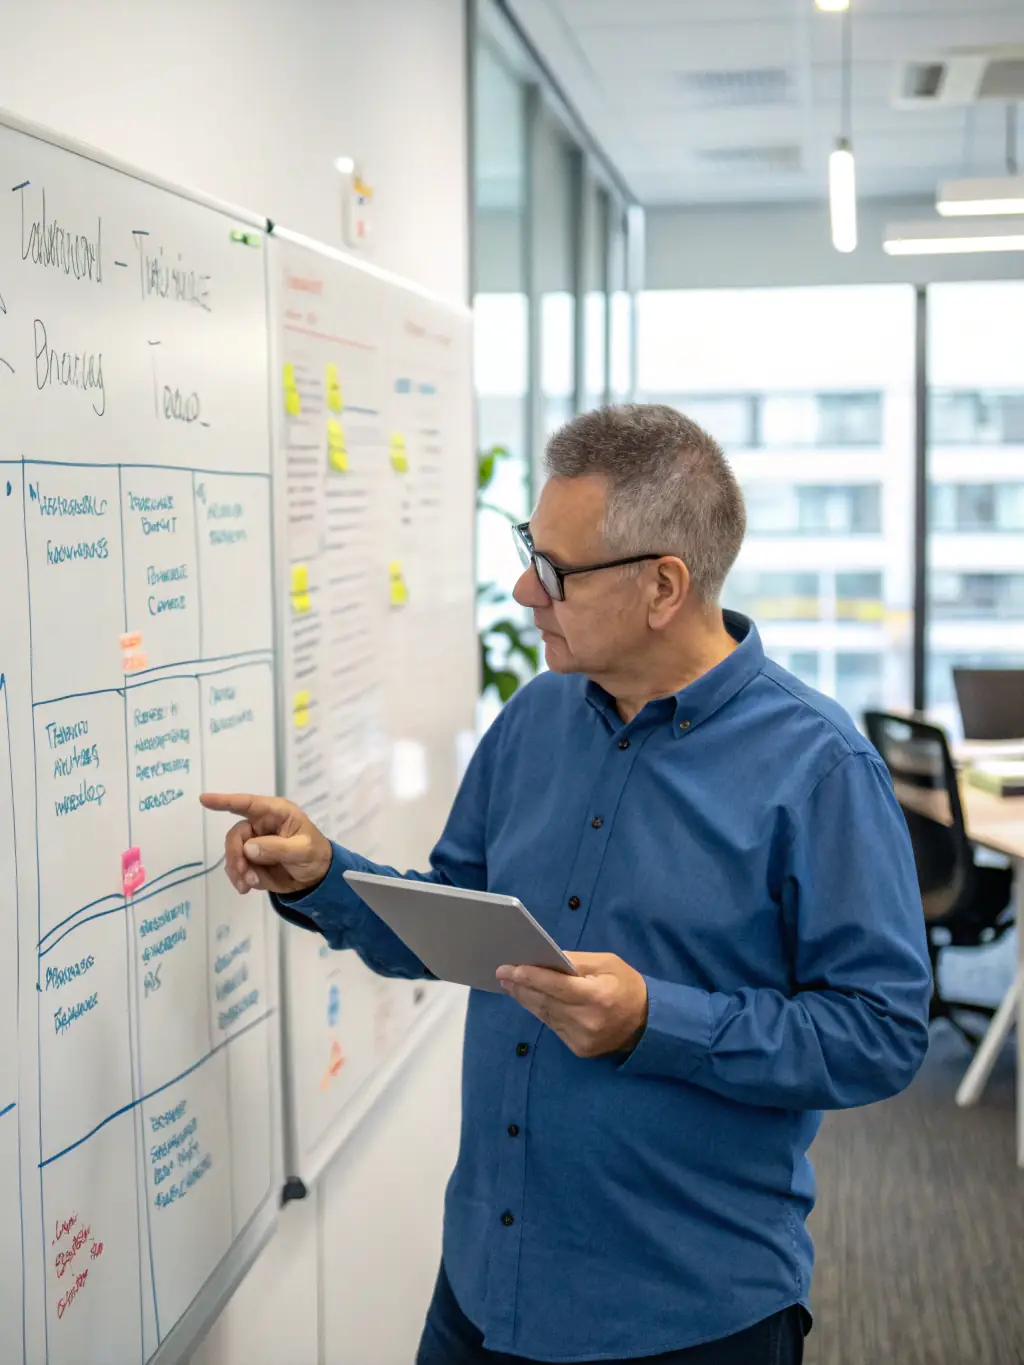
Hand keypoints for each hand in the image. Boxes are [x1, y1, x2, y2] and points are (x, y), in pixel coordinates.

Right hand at [199, 792, 332, 896]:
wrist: (316, 878)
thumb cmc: (315, 855)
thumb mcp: (303, 850)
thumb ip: (278, 848)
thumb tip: (248, 848)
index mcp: (276, 813)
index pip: (247, 803)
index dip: (225, 801)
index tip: (204, 799)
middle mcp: (261, 825)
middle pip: (236, 835)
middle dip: (236, 855)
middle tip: (243, 874)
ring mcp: (254, 843)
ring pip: (233, 853)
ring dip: (237, 870)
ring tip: (249, 885)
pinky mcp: (251, 860)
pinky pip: (236, 867)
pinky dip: (239, 878)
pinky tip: (248, 887)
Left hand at [495, 953, 648, 1058]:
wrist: (649, 1024)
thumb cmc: (628, 986)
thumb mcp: (608, 963)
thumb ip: (576, 962)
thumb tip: (547, 959)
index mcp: (597, 996)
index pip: (556, 986)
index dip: (531, 977)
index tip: (509, 969)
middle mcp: (587, 1020)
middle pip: (545, 1002)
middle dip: (521, 987)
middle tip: (502, 973)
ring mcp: (582, 1038)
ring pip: (545, 1015)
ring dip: (525, 999)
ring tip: (509, 984)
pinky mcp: (579, 1049)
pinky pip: (554, 1026)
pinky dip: (540, 1011)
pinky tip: (529, 999)